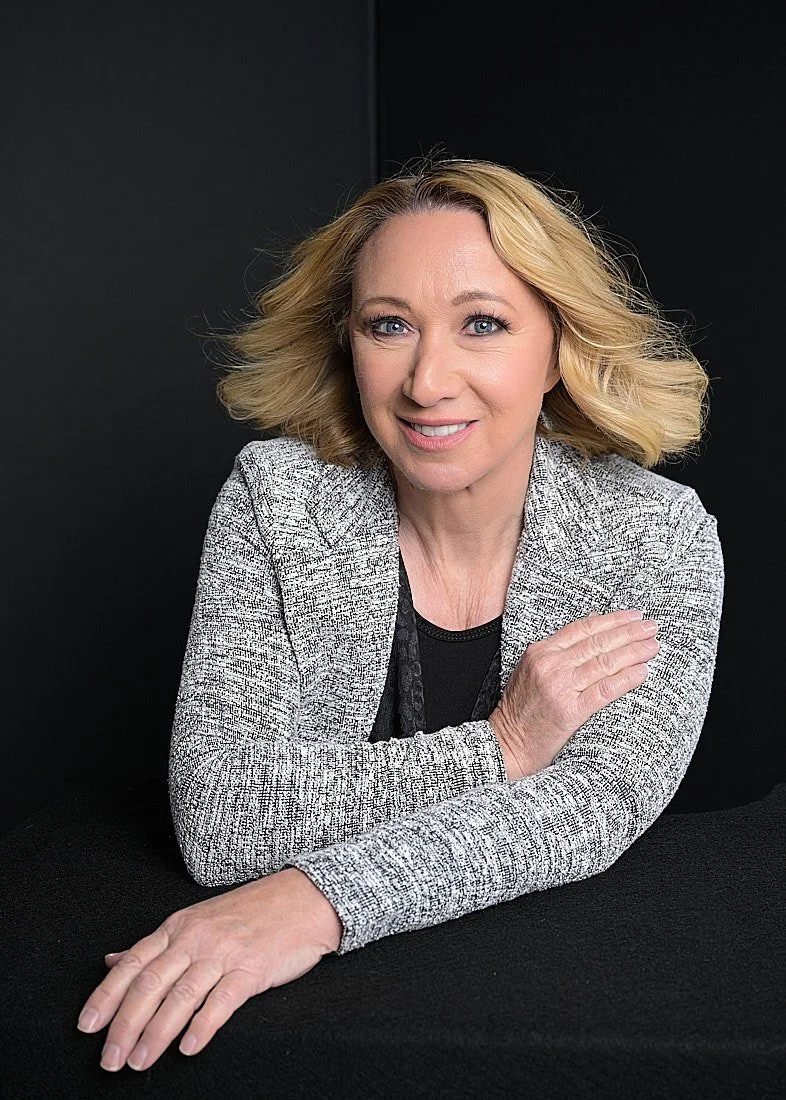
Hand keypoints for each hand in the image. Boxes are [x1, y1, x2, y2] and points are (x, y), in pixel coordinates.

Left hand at [76, 867, 342, 1071]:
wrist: (303, 898)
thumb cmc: (250, 912)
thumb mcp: (196, 920)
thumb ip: (155, 945)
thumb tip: (113, 961)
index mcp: (178, 927)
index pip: (133, 963)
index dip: (106, 995)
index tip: (87, 1026)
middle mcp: (196, 938)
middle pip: (151, 983)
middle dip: (125, 1024)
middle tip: (109, 1058)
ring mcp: (224, 952)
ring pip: (181, 995)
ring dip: (156, 1033)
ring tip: (139, 1062)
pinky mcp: (252, 968)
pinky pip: (222, 1000)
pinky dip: (202, 1026)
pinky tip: (188, 1048)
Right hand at [489, 609, 659, 779]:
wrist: (507, 743)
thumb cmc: (522, 709)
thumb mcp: (532, 670)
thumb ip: (558, 651)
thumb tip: (592, 628)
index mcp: (540, 651)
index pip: (583, 628)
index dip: (612, 620)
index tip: (633, 616)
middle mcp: (550, 665)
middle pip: (598, 642)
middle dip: (629, 632)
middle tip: (652, 627)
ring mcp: (560, 687)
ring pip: (605, 662)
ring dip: (633, 652)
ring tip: (653, 647)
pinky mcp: (570, 711)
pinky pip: (605, 690)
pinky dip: (626, 679)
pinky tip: (642, 672)